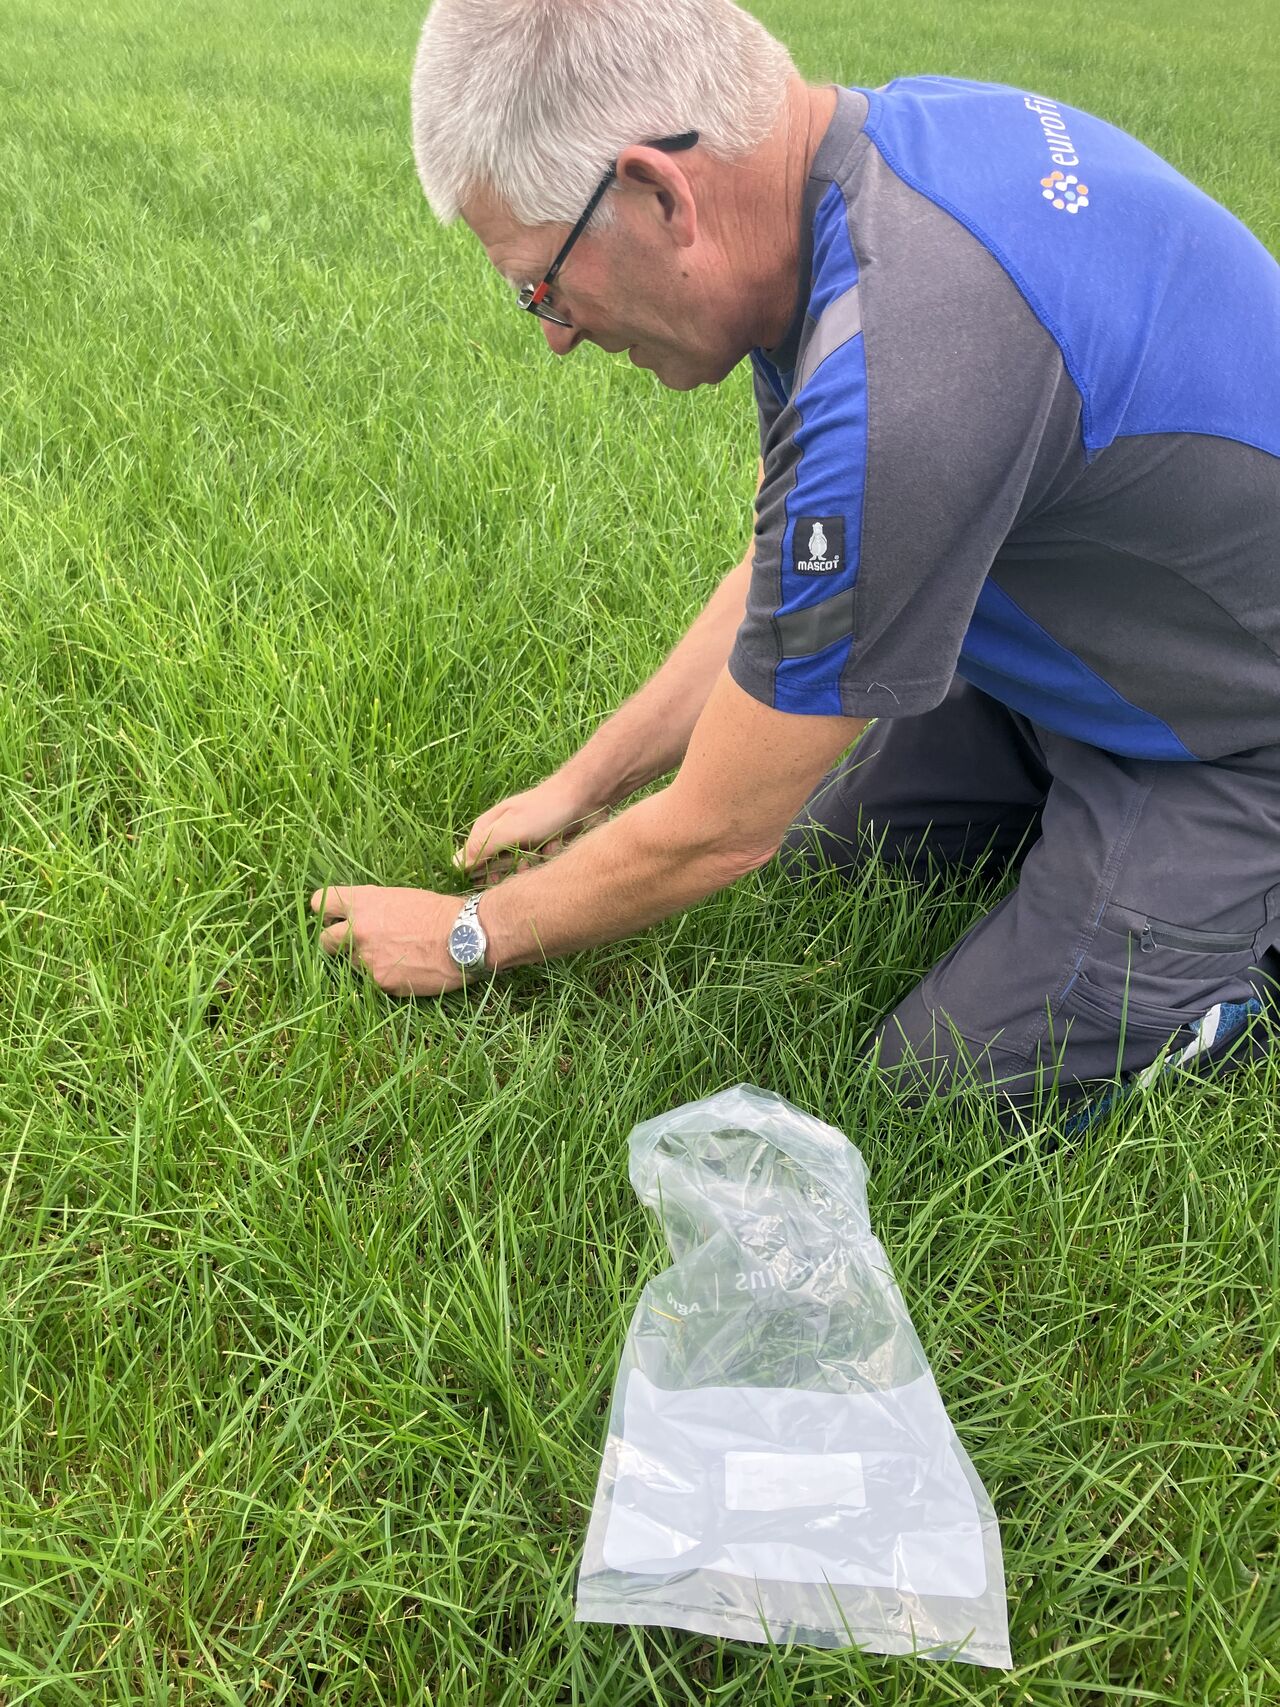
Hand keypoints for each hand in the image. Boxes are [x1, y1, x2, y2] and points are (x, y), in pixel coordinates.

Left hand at [310, 885, 472, 995]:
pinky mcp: (379, 982)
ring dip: (363, 961)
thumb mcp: (400, 898)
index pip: (320, 902)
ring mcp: (366, 959)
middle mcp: (357, 930)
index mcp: (362, 902)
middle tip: (353, 944)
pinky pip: (373, 981)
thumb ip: (373, 908)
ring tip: (392, 956)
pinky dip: (385, 977)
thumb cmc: (438, 912)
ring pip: (350, 964)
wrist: (464, 938)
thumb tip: (361, 917)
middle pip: (324, 940)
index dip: (326, 911)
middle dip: (335, 943)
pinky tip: (406, 969)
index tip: (334, 917)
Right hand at [457, 774, 609, 883]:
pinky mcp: (542, 844)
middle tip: (526, 862)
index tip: (495, 878)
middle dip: (512, 869)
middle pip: (496, 866)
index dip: (482, 871)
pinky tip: (557, 846)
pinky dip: (548, 857)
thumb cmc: (543, 811)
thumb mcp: (509, 829)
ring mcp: (523, 839)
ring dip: (533, 864)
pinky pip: (539, 862)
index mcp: (488, 827)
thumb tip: (453, 865)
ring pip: (519, 867)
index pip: (472, 858)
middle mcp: (503, 833)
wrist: (584, 798)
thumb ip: (482, 848)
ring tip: (545, 853)